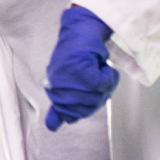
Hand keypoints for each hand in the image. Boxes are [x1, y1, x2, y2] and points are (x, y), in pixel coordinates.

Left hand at [44, 6, 119, 130]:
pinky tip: (103, 67)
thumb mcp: (66, 84)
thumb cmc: (78, 58)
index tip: (87, 96)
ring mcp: (68, 78)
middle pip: (88, 109)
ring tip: (100, 72)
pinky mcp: (81, 69)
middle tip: (98, 81)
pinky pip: (102, 84)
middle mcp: (57, 86)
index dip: (83, 110)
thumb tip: (51, 128)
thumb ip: (62, 106)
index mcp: (53, 91)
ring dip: (105, 86)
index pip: (68, 116)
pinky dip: (108, 76)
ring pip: (96, 97)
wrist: (83, 31)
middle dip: (98, 97)